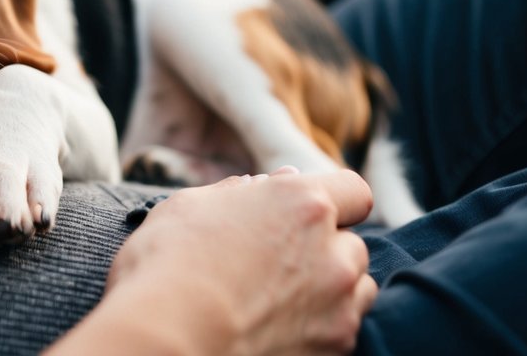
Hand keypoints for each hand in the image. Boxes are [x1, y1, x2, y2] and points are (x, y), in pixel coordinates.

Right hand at [52, 168, 375, 355]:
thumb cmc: (169, 264)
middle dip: (325, 249)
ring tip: (284, 297)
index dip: (334, 202)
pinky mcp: (336, 345)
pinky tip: (281, 325)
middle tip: (280, 261)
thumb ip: (236, 193)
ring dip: (332, 287)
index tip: (308, 216)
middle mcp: (331, 248)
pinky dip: (322, 325)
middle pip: (352, 243)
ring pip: (357, 287)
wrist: (170, 333)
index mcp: (300, 202)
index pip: (353, 191)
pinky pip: (345, 328)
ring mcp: (339, 302)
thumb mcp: (191, 206)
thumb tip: (258, 187)